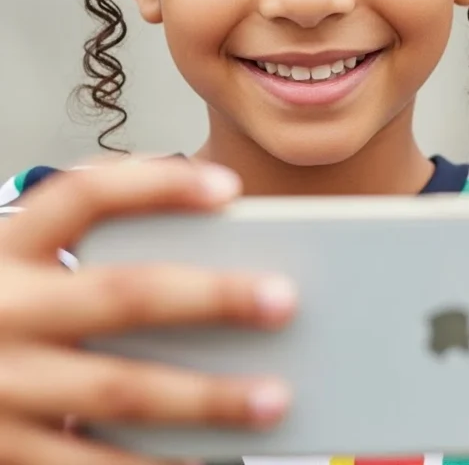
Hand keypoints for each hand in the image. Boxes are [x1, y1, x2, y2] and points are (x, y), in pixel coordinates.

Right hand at [0, 156, 295, 464]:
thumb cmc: (0, 309)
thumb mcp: (19, 258)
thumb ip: (88, 231)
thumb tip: (200, 212)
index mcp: (10, 248)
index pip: (83, 196)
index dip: (157, 185)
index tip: (229, 187)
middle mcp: (6, 311)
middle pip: (123, 294)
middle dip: (211, 296)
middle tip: (284, 299)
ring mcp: (6, 387)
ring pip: (121, 390)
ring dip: (206, 397)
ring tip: (274, 396)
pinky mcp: (9, 453)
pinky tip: (207, 458)